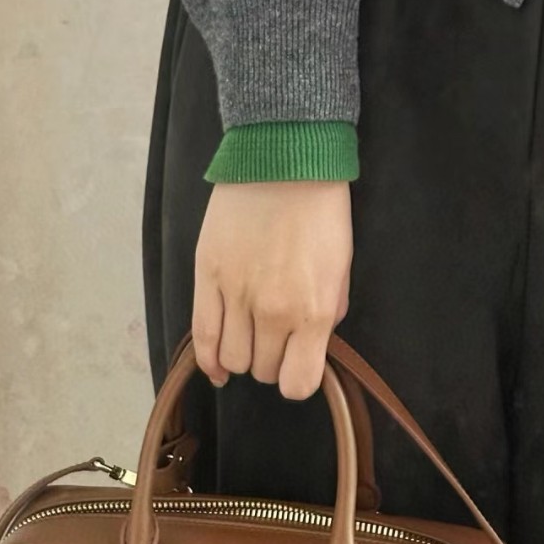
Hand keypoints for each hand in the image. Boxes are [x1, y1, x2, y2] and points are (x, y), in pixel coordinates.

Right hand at [192, 180, 352, 400]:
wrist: (285, 159)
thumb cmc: (320, 213)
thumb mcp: (340, 271)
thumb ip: (326, 317)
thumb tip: (308, 347)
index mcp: (312, 312)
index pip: (298, 384)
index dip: (297, 380)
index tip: (298, 365)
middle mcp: (273, 312)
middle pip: (263, 371)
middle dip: (271, 361)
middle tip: (276, 338)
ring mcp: (236, 295)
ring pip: (232, 360)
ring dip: (242, 356)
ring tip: (250, 336)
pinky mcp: (207, 276)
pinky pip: (202, 337)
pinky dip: (208, 360)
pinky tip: (217, 366)